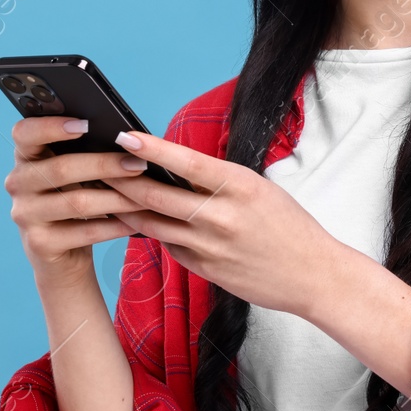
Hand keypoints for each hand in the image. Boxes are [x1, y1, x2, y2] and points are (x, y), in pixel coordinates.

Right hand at [3, 116, 153, 288]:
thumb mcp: (76, 178)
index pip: (24, 133)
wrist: (62, 260)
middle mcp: (18, 184)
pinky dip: (115, 227)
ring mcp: (25, 215)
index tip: (86, 123)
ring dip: (118, 198)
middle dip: (105, 165)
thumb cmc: (75, 206)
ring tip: (146, 195)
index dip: (51, 126)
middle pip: (61, 168)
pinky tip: (136, 222)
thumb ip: (86, 155)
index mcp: (25, 158)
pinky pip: (85, 232)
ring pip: (77, 202)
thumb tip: (127, 139)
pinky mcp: (39, 244)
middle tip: (139, 165)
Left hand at [102, 129, 340, 316]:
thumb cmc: (289, 225)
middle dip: (121, 179)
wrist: (313, 275)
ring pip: (152, 223)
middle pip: (157, 195)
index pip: (186, 161)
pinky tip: (138, 220)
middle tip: (97, 164)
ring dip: (125, 207)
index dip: (151, 148)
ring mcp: (210, 246)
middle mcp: (222, 216)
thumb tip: (174, 166)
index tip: (124, 135)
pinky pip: (168, 246)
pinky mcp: (204, 269)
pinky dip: (152, 231)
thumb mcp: (259, 189)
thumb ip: (218, 180)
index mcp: (240, 186)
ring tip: (103, 192)